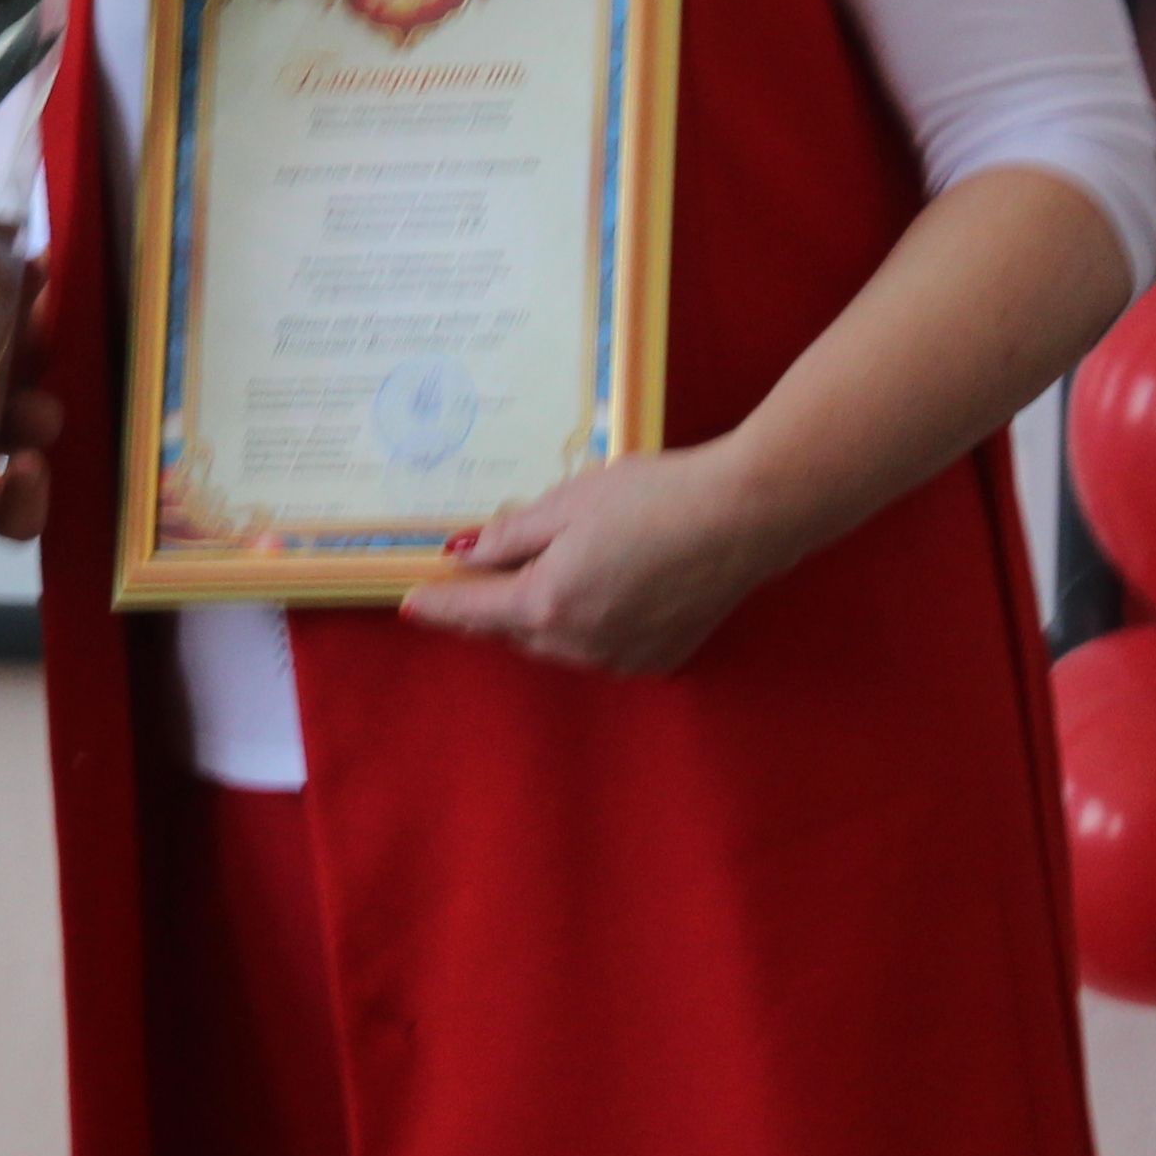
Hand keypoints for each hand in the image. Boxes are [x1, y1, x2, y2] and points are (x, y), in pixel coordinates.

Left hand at [396, 446, 781, 676]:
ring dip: (544, 615)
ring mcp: (622, 658)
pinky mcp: (658, 658)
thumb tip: (468, 554)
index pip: (473, 610)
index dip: (438, 605)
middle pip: (514, 629)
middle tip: (485, 570)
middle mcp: (579, 644)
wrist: (744, 517)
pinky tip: (610, 586)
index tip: (410, 603)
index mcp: (547, 603)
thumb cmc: (656, 497)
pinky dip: (589, 624)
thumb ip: (512, 534)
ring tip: (559, 567)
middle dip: (495, 604)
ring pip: (558, 643)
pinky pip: (602, 648)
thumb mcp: (569, 501)